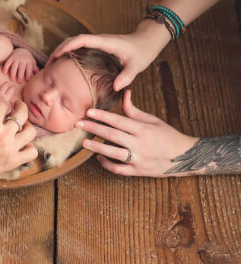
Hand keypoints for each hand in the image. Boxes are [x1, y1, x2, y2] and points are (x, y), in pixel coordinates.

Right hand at [0, 86, 37, 178]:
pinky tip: (21, 143)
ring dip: (27, 126)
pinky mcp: (14, 162)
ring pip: (31, 132)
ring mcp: (11, 149)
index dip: (0, 100)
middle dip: (20, 105)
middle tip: (16, 105)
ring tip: (20, 125)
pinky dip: (29, 147)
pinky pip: (32, 152)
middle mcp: (4, 135)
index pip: (2, 103)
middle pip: (22, 113)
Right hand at [3, 48, 38, 82]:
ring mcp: (16, 59)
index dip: (28, 74)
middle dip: (20, 75)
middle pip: (21, 68)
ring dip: (13, 73)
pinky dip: (5, 67)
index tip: (27, 80)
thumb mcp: (33, 63)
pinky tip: (4, 72)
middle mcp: (22, 60)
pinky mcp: (10, 58)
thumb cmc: (28, 60)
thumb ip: (35, 69)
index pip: (29, 68)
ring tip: (12, 79)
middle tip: (19, 82)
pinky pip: (7, 63)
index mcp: (29, 62)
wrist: (22, 51)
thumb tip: (37, 76)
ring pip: (14, 66)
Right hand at [46, 21, 169, 90]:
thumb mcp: (136, 66)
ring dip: (62, 51)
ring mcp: (96, 43)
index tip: (57, 56)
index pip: (81, 40)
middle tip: (49, 64)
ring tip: (52, 65)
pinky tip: (65, 65)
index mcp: (104, 42)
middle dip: (59, 49)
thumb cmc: (141, 53)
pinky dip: (69, 53)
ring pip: (74, 43)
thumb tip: (116, 87)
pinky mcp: (97, 47)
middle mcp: (98, 40)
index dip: (67, 46)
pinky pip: (79, 47)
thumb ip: (127, 76)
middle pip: (73, 40)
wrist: (146, 42)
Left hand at [75, 90, 196, 176]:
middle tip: (78, 123)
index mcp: (143, 129)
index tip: (88, 111)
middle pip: (113, 136)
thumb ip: (134, 110)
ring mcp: (139, 159)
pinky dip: (107, 164)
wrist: (185, 157)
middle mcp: (140, 144)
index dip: (103, 116)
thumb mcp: (152, 120)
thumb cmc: (167, 135)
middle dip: (94, 128)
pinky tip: (98, 157)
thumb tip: (124, 93)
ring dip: (97, 147)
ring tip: (84, 142)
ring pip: (114, 154)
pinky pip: (119, 169)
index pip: (119, 121)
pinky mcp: (139, 171)